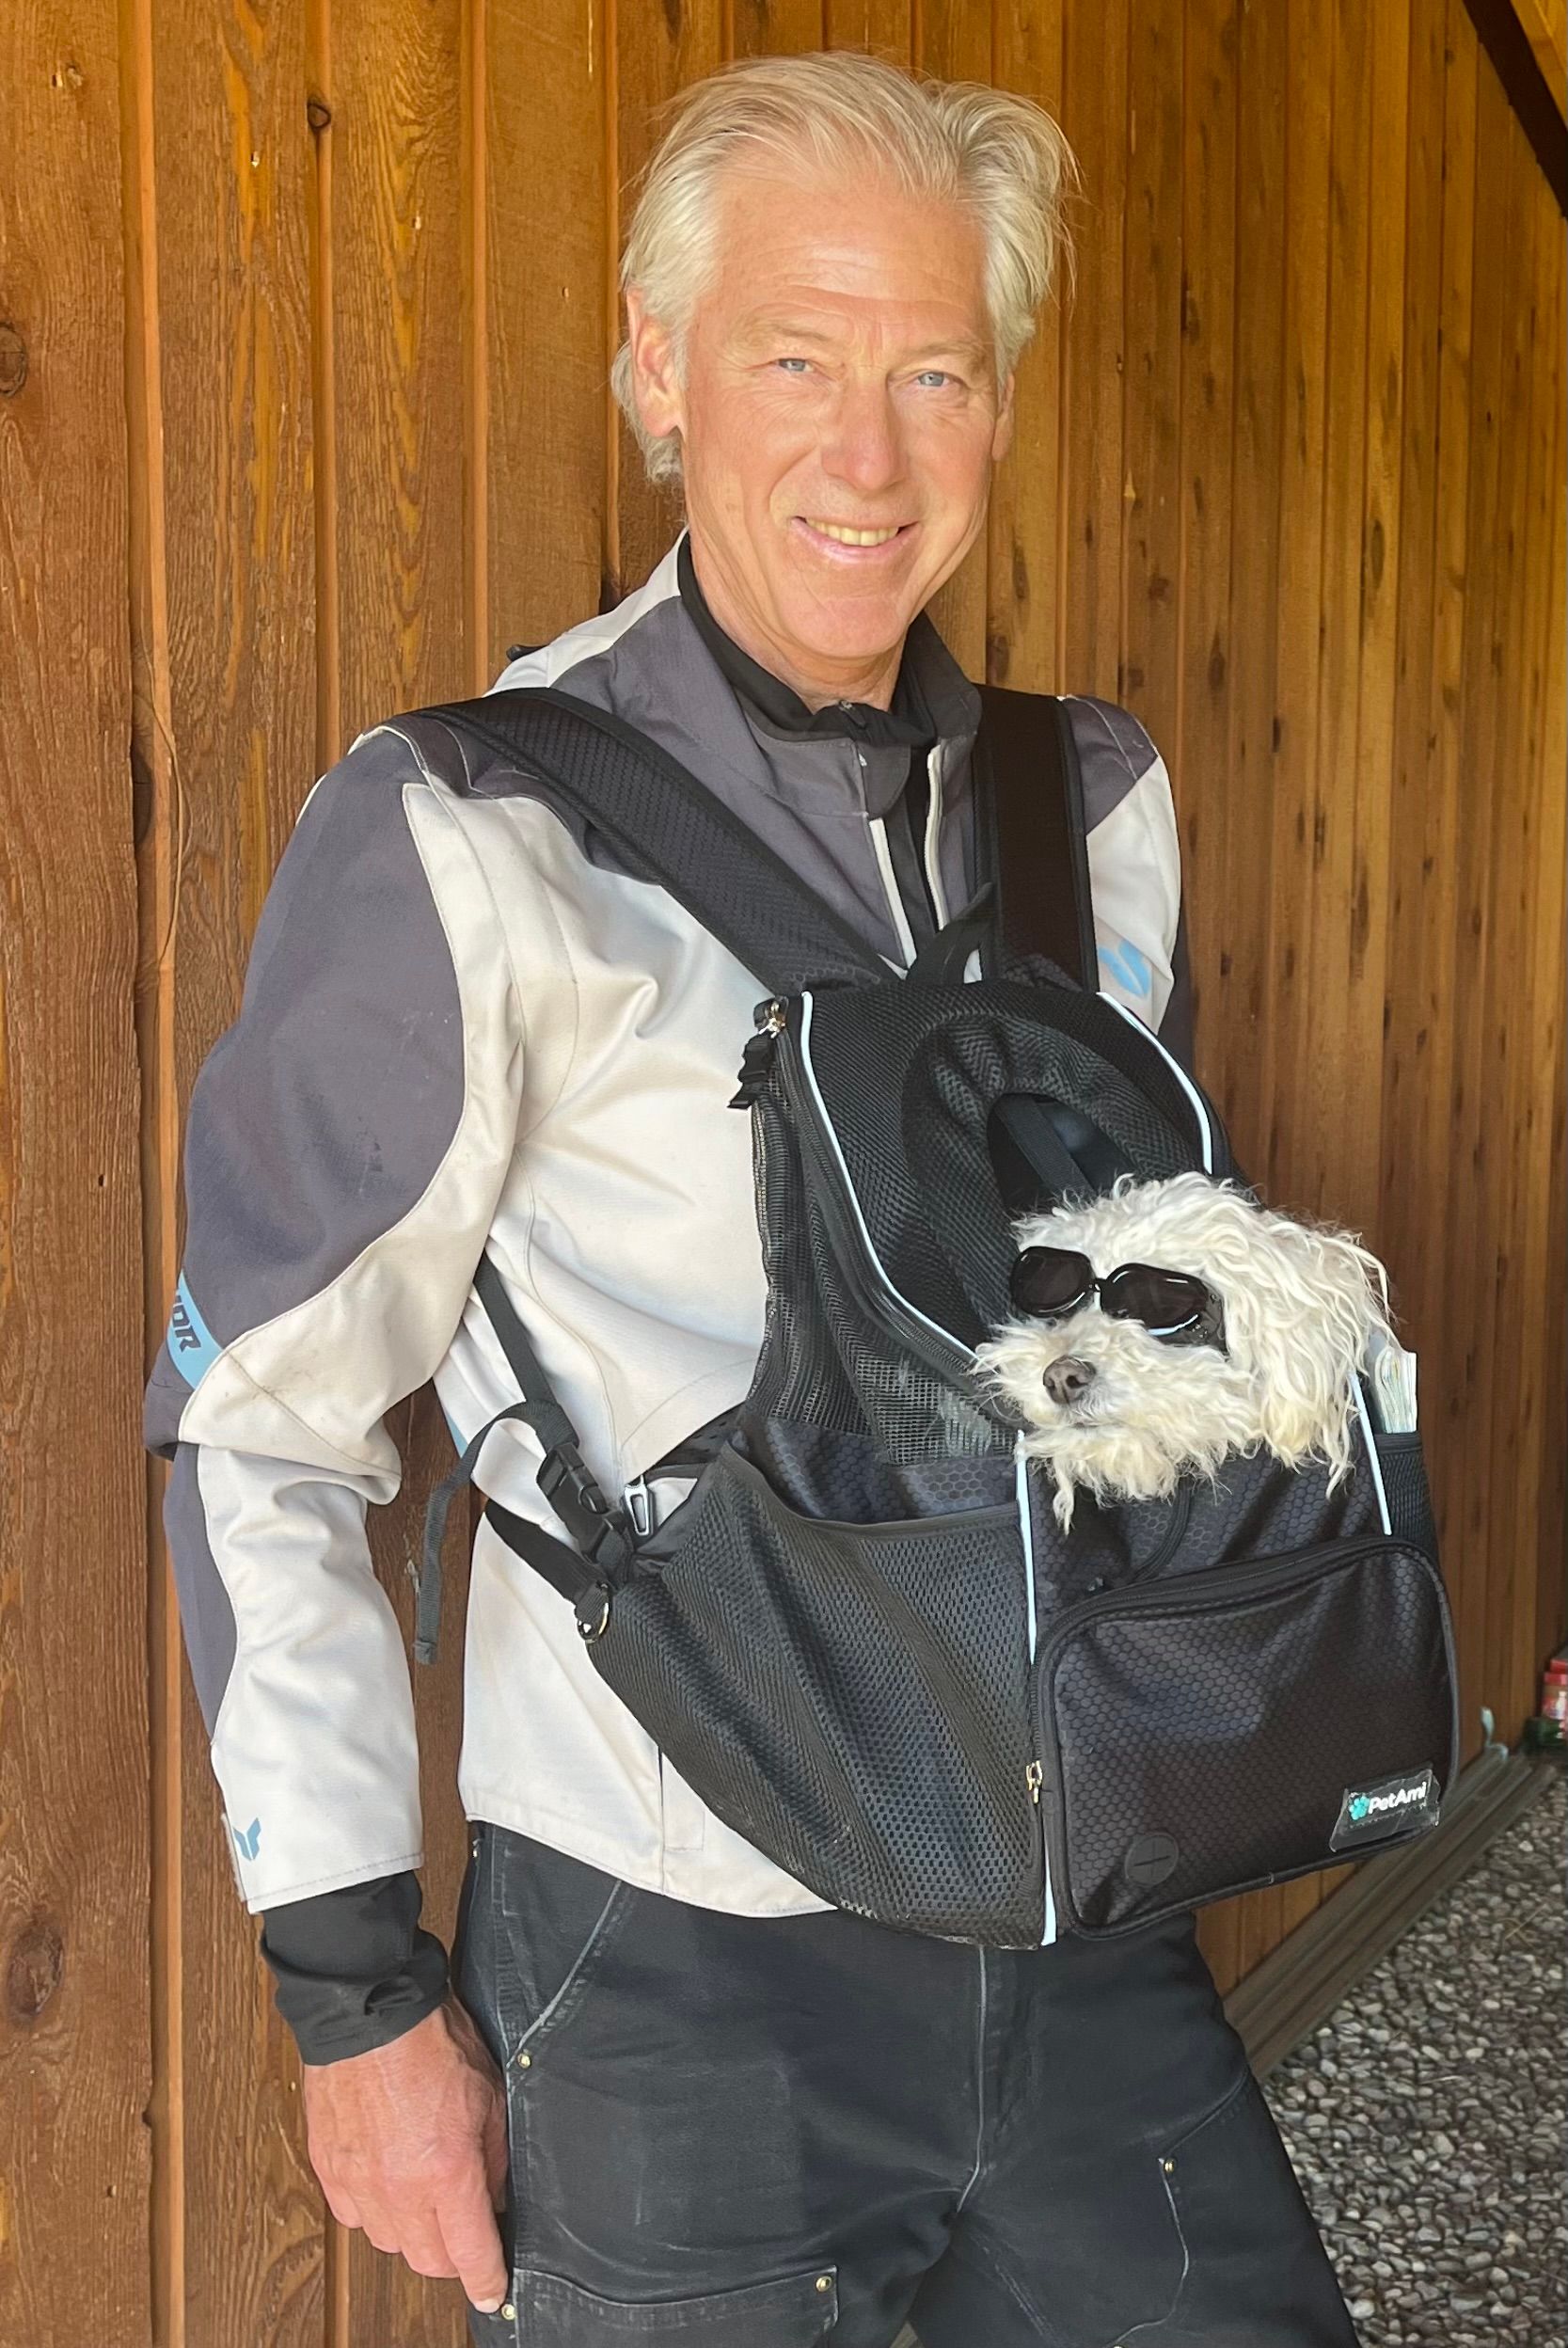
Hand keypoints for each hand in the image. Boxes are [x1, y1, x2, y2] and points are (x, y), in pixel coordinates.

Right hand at [301, 1993, 510, 2310]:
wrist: (370, 2008)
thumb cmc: (432, 2040)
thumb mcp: (490, 2095)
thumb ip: (495, 2157)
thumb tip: (496, 2197)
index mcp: (447, 2171)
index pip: (470, 2253)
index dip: (487, 2279)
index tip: (494, 2292)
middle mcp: (398, 2188)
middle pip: (428, 2261)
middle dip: (452, 2253)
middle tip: (464, 2224)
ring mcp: (358, 2182)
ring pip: (389, 2242)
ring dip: (411, 2231)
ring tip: (424, 2193)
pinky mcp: (329, 2168)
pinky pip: (354, 2215)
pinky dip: (374, 2208)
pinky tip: (388, 2178)